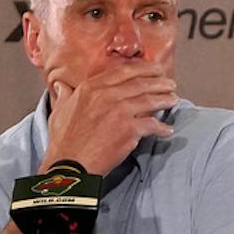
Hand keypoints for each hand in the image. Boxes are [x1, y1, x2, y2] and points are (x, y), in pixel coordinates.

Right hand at [40, 64, 176, 173]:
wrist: (70, 164)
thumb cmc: (64, 140)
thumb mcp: (60, 110)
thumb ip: (65, 95)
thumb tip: (61, 85)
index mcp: (91, 88)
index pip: (123, 71)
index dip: (143, 69)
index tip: (155, 70)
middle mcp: (106, 95)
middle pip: (141, 84)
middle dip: (159, 82)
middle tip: (170, 84)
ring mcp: (119, 112)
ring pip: (150, 101)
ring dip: (165, 100)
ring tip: (174, 101)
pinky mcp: (129, 129)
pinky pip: (152, 125)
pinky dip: (162, 128)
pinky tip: (168, 130)